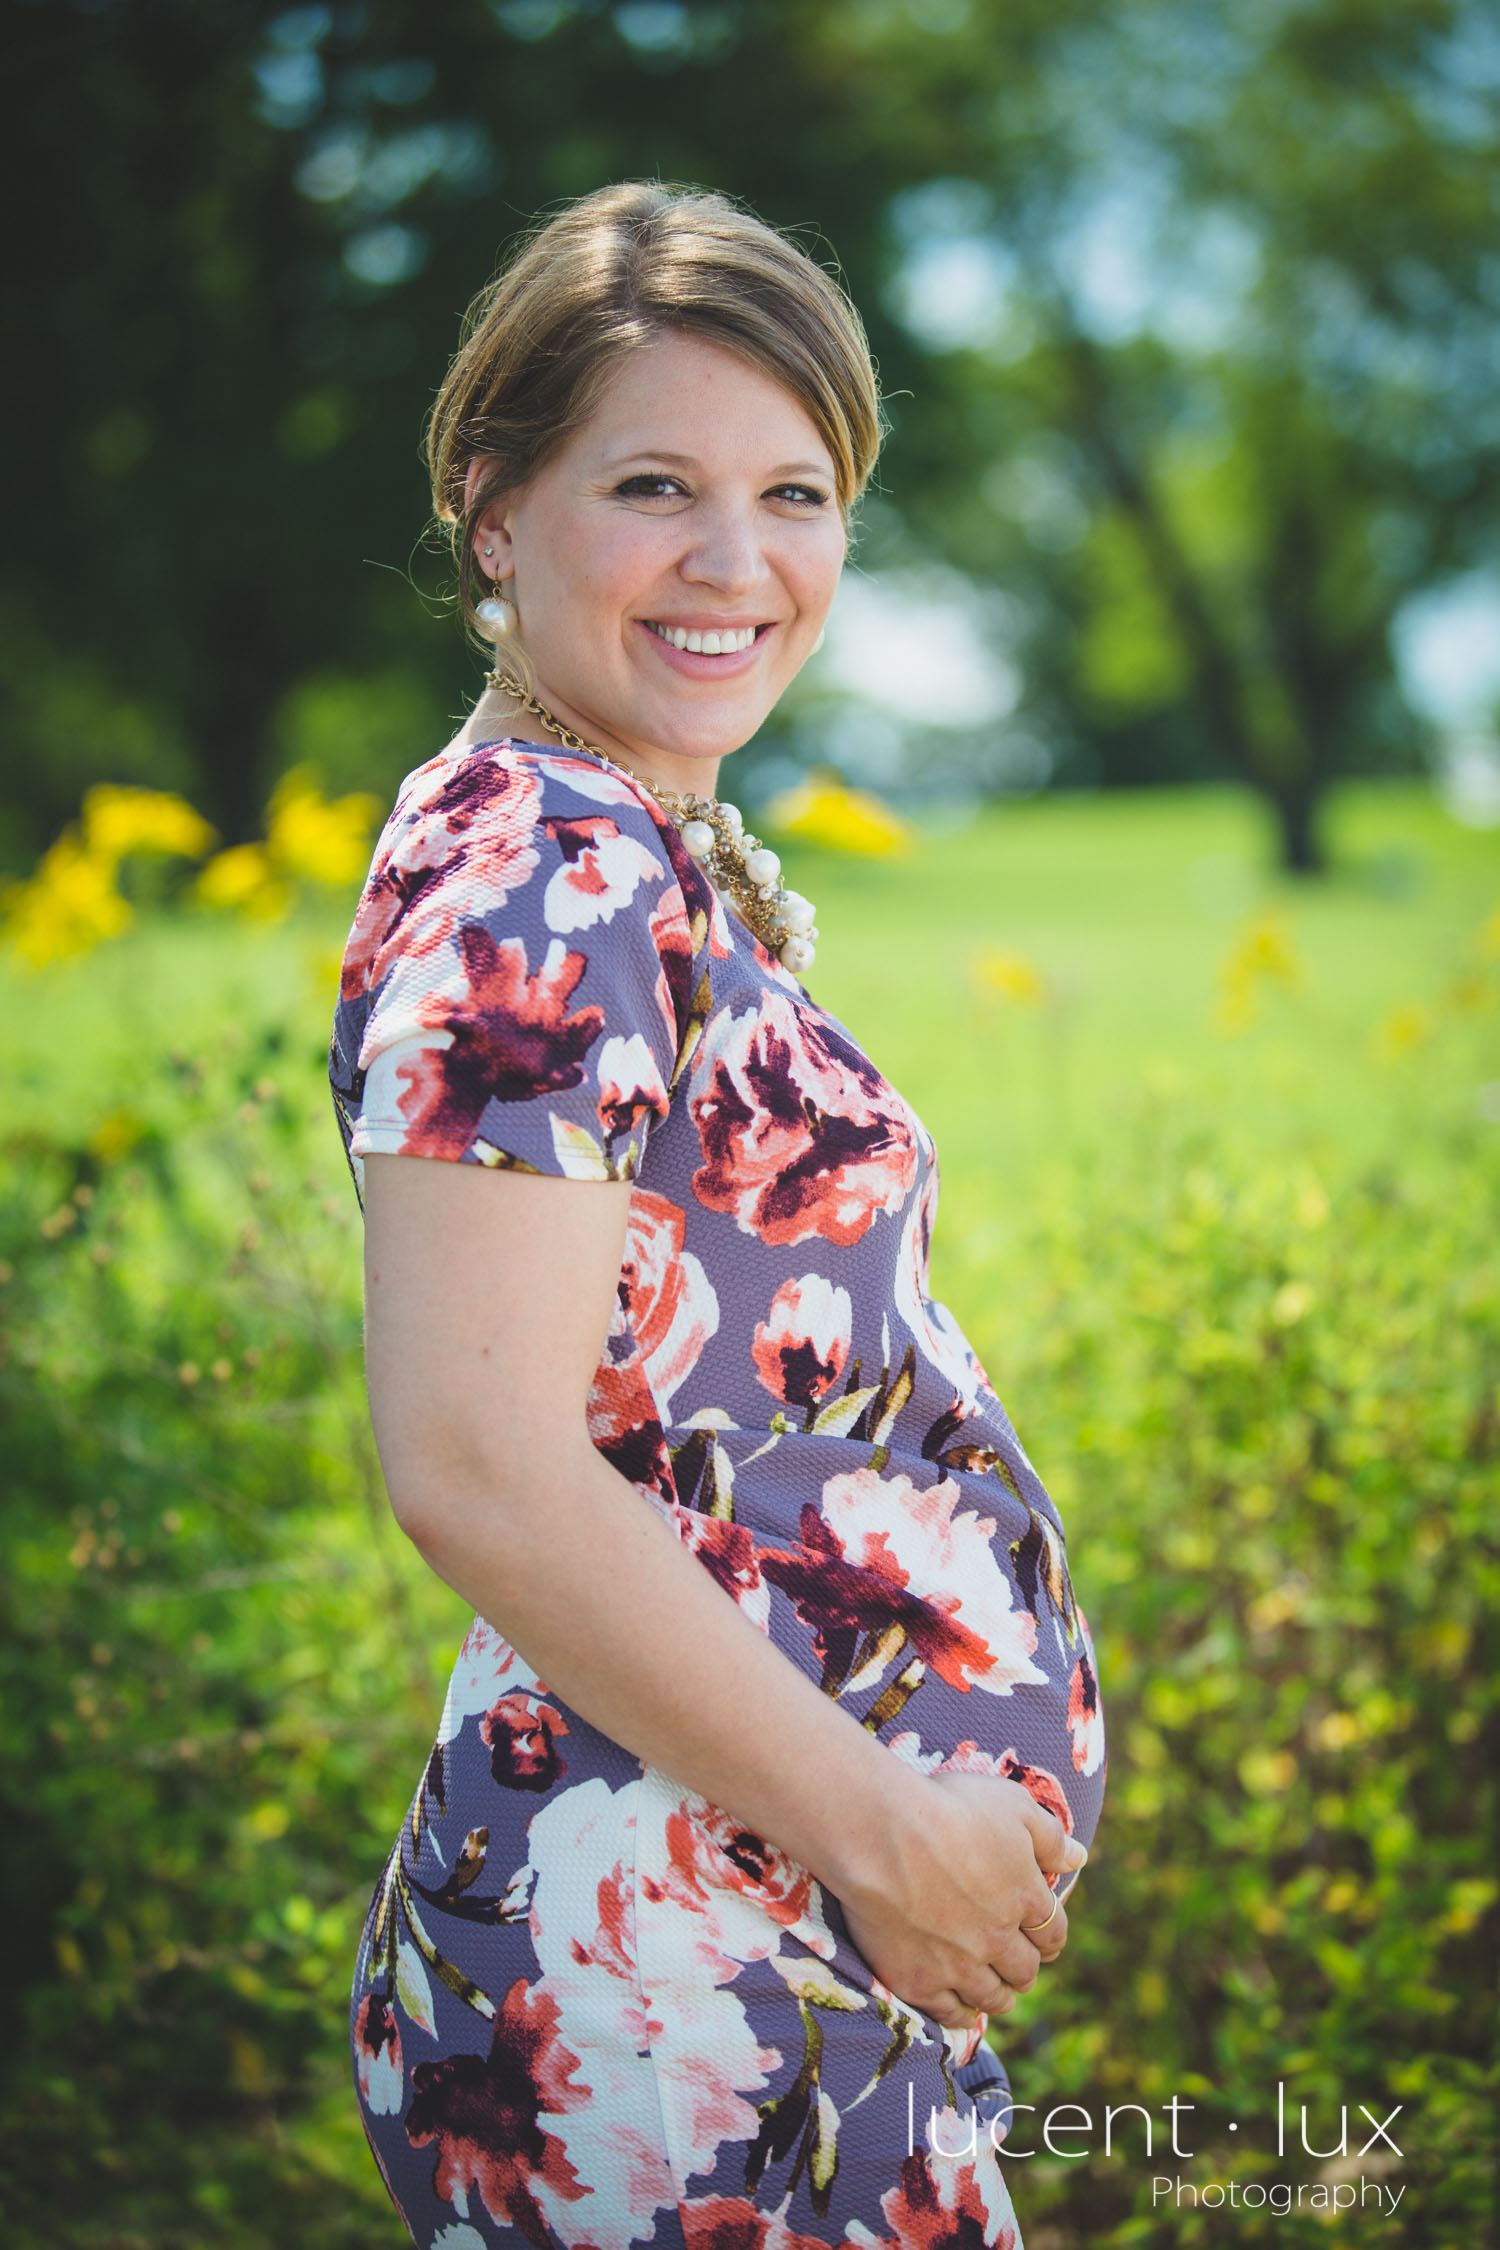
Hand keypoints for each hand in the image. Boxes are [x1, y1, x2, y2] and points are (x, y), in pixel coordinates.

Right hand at [838, 1770, 1084, 2032]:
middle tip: (1017, 1966)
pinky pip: (951, 2014)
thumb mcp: (1012, 1805)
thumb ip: (1050, 1837)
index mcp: (1026, 1898)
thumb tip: (1080, 1858)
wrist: (881, 1834)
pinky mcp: (920, 1982)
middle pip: (1024, 1970)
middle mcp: (999, 1940)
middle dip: (1025, 1968)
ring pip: (993, 1997)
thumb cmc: (948, 1808)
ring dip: (1000, 1995)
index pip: (1053, 1933)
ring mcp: (959, 1966)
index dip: (1050, 1938)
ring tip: (996, 1991)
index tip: (1044, 1940)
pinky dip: (961, 2015)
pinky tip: (962, 2010)